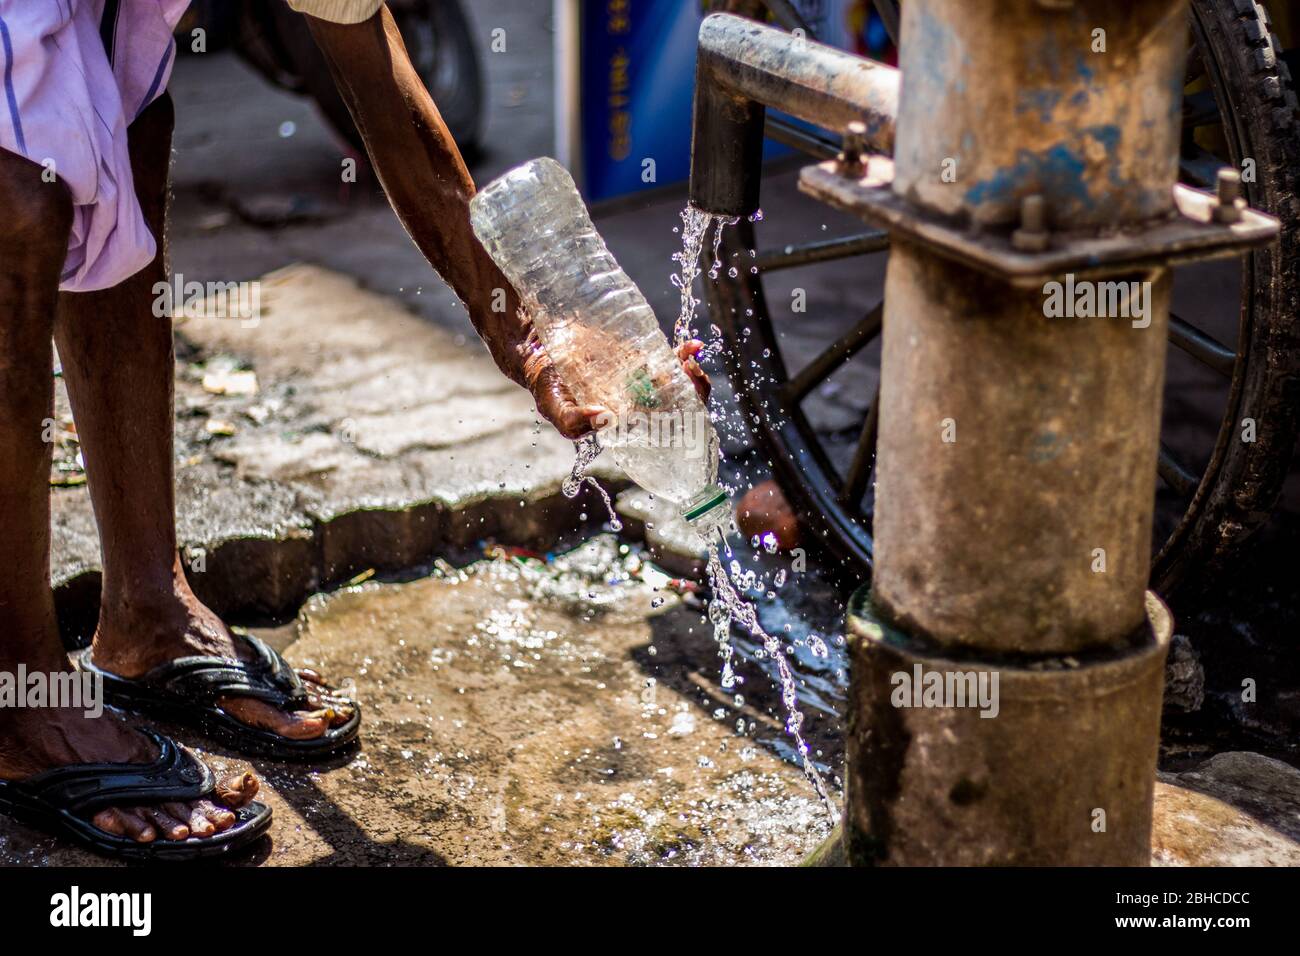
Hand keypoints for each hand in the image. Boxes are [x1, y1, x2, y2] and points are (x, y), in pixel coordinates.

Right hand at [524, 338, 713, 440]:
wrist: (540, 351)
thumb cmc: (549, 388)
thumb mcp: (554, 408)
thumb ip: (571, 421)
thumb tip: (604, 418)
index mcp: (625, 425)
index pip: (660, 428)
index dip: (678, 415)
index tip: (682, 396)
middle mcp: (637, 405)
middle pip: (677, 404)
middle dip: (692, 389)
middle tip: (689, 370)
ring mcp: (641, 380)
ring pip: (678, 382)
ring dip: (690, 370)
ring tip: (689, 356)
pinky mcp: (641, 357)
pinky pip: (669, 359)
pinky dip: (683, 354)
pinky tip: (691, 346)